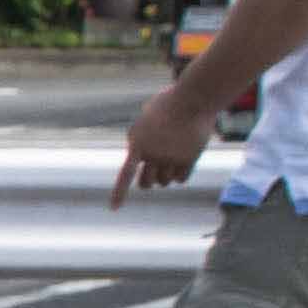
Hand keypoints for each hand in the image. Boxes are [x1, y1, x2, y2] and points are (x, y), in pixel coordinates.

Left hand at [116, 84, 221, 206]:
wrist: (192, 98)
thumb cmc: (168, 103)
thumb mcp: (145, 119)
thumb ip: (140, 137)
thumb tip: (141, 152)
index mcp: (138, 145)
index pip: (126, 174)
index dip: (119, 193)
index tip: (114, 209)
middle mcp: (154, 155)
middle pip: (147, 183)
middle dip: (148, 181)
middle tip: (152, 175)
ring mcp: (172, 158)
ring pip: (164, 182)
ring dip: (165, 177)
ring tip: (169, 161)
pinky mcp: (190, 158)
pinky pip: (181, 179)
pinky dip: (180, 176)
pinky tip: (182, 164)